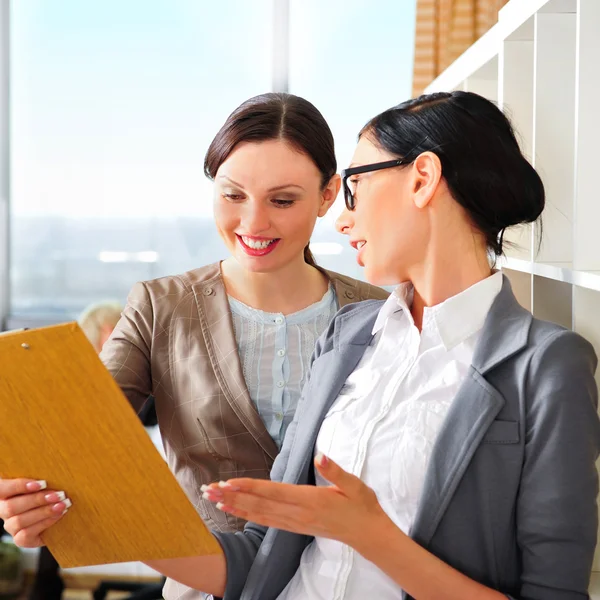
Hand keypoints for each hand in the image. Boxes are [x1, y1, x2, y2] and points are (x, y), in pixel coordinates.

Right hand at [0, 478, 71, 546]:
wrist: (62, 511)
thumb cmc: (52, 489)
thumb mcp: (45, 482)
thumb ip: (41, 478)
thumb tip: (52, 469)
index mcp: (6, 493)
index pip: (1, 488)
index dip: (18, 486)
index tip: (43, 483)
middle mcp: (4, 510)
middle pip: (11, 507)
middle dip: (37, 500)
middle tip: (59, 495)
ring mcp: (11, 525)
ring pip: (18, 521)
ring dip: (44, 512)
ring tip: (62, 505)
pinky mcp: (20, 539)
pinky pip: (25, 534)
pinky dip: (44, 523)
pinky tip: (59, 515)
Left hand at [201, 453, 391, 551]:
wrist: (368, 534)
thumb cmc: (362, 506)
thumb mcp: (355, 485)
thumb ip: (335, 471)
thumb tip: (320, 456)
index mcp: (310, 500)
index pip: (274, 492)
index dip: (250, 487)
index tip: (229, 483)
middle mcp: (299, 514)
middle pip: (260, 505)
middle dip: (233, 497)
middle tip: (209, 491)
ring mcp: (296, 523)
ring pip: (260, 515)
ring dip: (236, 506)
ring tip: (215, 499)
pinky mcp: (296, 528)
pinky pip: (268, 522)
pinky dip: (249, 516)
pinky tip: (237, 510)